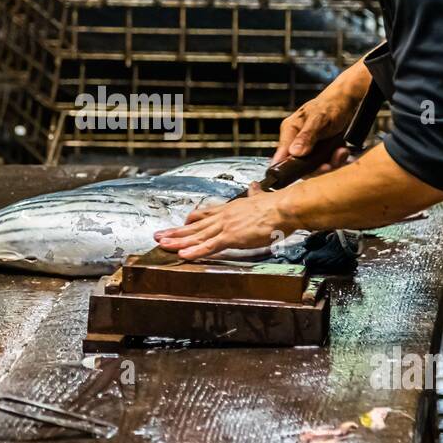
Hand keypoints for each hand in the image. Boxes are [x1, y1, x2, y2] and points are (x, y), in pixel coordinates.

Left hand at [153, 191, 293, 260]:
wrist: (283, 208)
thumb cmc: (276, 206)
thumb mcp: (261, 198)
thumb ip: (255, 194)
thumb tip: (255, 187)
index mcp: (230, 209)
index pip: (205, 214)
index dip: (191, 220)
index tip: (181, 223)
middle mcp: (223, 216)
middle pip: (194, 226)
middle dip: (175, 231)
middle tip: (159, 235)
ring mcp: (225, 227)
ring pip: (196, 236)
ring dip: (178, 241)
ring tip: (162, 245)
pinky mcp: (231, 238)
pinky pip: (209, 247)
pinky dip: (195, 251)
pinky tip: (183, 255)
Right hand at [269, 90, 355, 175]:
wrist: (346, 103)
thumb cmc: (329, 106)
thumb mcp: (318, 119)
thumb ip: (306, 136)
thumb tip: (294, 152)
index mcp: (289, 131)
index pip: (281, 154)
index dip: (287, 168)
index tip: (300, 174)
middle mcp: (296, 141)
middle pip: (299, 166)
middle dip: (316, 168)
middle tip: (328, 165)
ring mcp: (308, 148)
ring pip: (314, 167)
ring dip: (330, 163)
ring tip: (340, 153)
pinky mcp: (320, 152)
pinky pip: (326, 163)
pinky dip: (336, 159)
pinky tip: (342, 150)